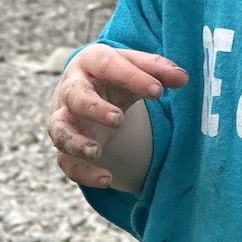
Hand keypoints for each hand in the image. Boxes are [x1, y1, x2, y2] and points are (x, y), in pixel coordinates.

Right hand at [47, 43, 187, 187]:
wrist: (87, 89)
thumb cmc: (115, 76)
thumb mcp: (136, 67)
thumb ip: (158, 71)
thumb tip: (183, 78)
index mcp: (91, 62)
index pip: (108, 65)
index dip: (132, 77)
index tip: (158, 92)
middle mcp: (72, 88)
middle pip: (74, 96)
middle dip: (94, 108)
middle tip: (119, 119)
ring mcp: (65, 118)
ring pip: (58, 130)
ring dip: (75, 142)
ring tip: (97, 152)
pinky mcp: (65, 145)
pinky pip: (66, 162)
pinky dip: (83, 173)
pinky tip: (107, 179)